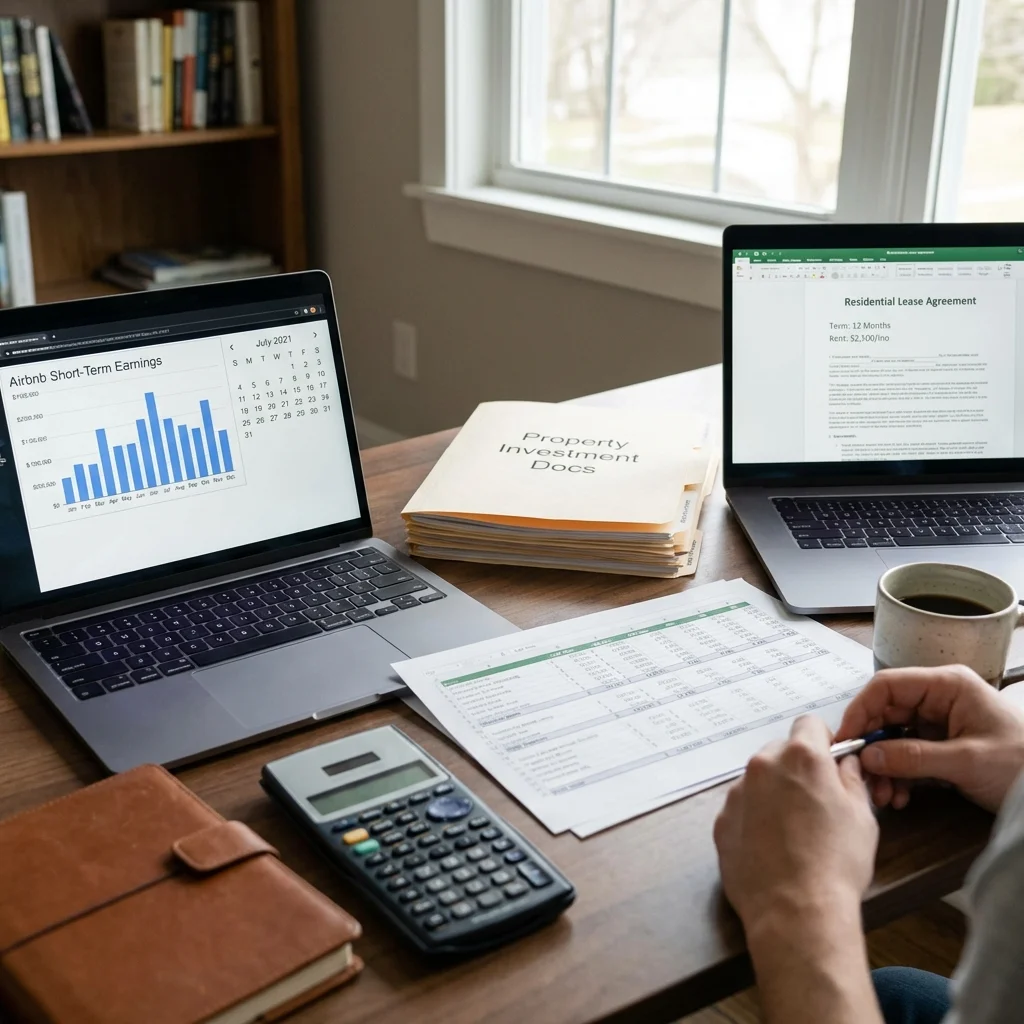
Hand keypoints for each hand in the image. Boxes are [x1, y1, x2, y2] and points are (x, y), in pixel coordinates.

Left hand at [714, 716, 877, 931]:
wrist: (795, 911)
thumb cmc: (836, 864)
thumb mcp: (862, 816)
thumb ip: (850, 780)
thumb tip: (844, 764)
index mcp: (801, 757)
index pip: (809, 724)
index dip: (823, 741)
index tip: (830, 762)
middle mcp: (763, 766)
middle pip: (780, 751)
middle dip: (796, 768)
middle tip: (814, 802)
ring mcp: (737, 793)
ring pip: (758, 780)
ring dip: (773, 793)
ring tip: (792, 832)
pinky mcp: (721, 821)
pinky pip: (741, 808)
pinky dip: (754, 818)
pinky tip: (771, 847)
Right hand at [837, 665, 1023, 813]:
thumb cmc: (1022, 764)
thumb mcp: (966, 762)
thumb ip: (913, 757)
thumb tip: (868, 756)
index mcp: (947, 685)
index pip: (887, 686)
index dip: (860, 710)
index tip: (846, 740)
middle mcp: (939, 699)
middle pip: (886, 713)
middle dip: (872, 747)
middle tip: (862, 776)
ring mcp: (941, 722)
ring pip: (894, 737)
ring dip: (884, 767)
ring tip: (884, 796)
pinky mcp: (943, 746)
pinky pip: (908, 755)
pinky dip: (899, 775)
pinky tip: (899, 796)